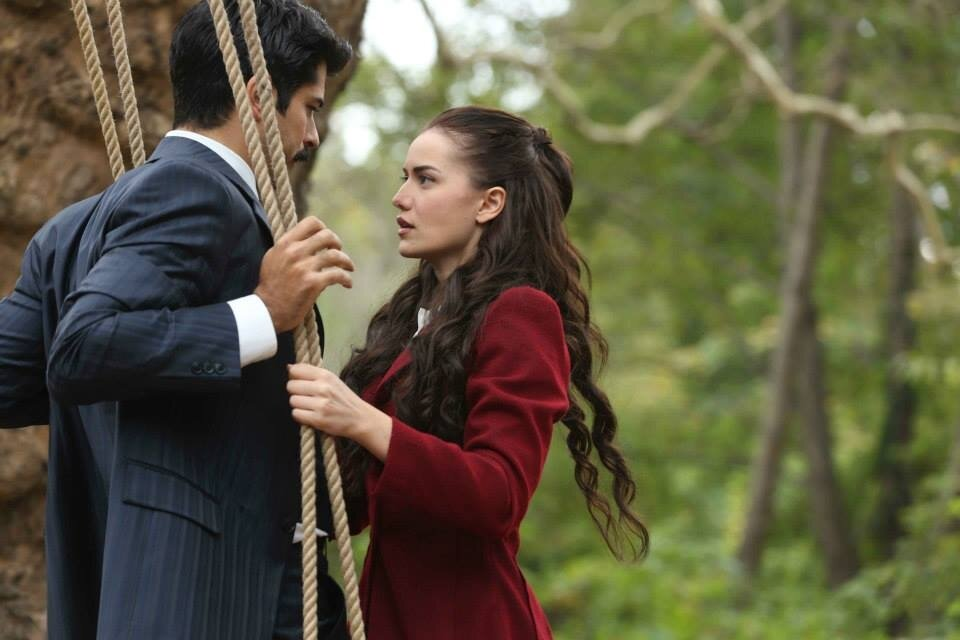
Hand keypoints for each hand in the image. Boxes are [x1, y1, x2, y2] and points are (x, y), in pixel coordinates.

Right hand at [255, 217, 354, 332]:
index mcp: (285, 243)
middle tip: (339, 252)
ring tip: (349, 268)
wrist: (266, 310)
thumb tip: (308, 241)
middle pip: (326, 236)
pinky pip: (338, 275)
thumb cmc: (271, 287)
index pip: (310, 223)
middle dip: (337, 243)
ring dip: (346, 261)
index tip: (326, 240)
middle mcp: (294, 252)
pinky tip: (347, 283)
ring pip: (335, 255)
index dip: (323, 229)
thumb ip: (289, 247)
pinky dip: (346, 279)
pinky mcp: (313, 283)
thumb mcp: (273, 258)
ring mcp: (304, 267)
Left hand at [287, 363, 391, 459]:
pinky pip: (296, 414)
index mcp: (326, 375)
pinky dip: (300, 416)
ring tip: (310, 407)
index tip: (300, 383)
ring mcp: (321, 404)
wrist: (360, 418)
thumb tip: (289, 367)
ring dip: (298, 405)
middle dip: (295, 393)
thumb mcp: (332, 380)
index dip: (294, 377)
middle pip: (291, 386)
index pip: (296, 370)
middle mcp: (323, 387)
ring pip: (293, 401)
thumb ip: (312, 373)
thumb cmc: (344, 399)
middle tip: (306, 397)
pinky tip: (310, 415)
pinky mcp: (318, 419)